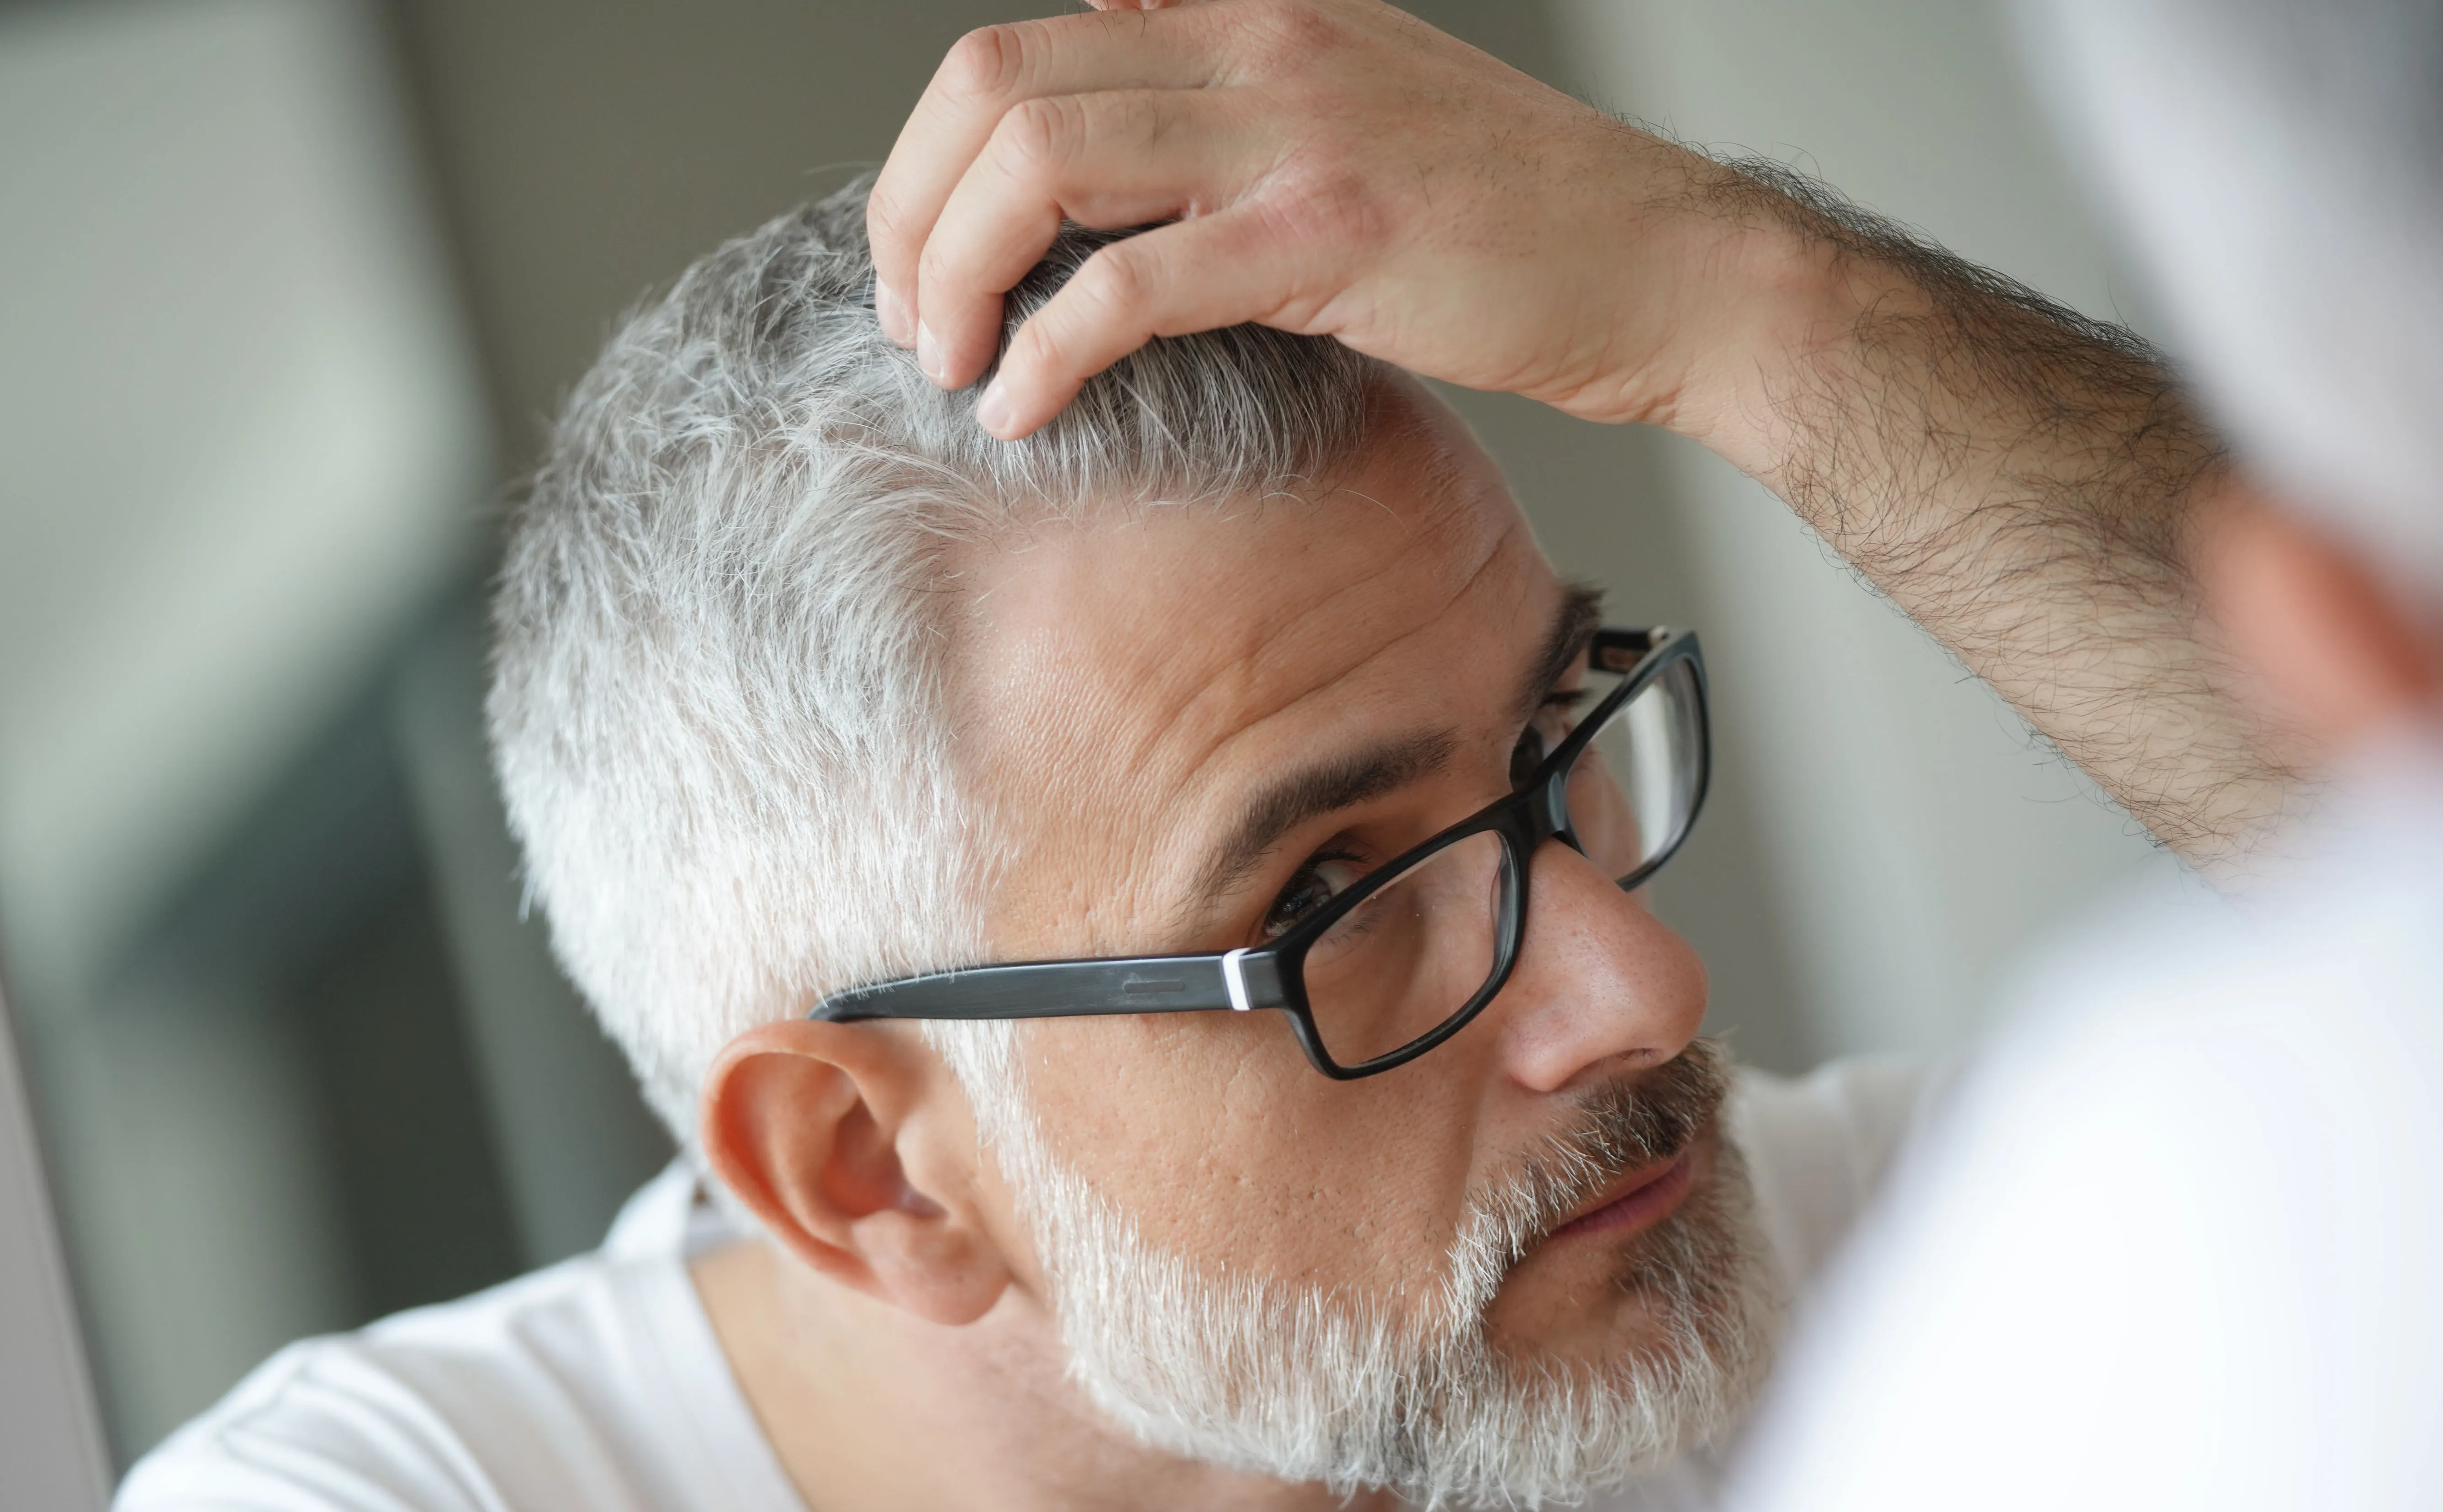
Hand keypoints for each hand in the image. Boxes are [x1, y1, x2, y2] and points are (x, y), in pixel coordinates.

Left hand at [866, 0, 1804, 443]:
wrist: (1667, 266)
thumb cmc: (1513, 215)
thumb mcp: (1351, 104)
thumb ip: (1223, 90)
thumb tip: (1108, 98)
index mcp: (1248, 13)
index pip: (1021, 47)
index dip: (932, 154)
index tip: (923, 252)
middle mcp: (1258, 47)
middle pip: (995, 90)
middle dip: (912, 213)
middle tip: (910, 318)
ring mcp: (1292, 135)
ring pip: (1040, 167)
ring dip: (956, 277)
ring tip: (950, 363)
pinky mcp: (1328, 238)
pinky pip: (1126, 285)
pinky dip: (1044, 353)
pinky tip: (1022, 406)